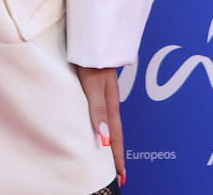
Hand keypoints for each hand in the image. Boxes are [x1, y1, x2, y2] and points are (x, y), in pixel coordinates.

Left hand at [77, 65, 125, 187]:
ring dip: (112, 142)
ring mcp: (106, 94)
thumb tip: (103, 138)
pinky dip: (106, 127)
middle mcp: (110, 101)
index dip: (116, 157)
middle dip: (117, 154)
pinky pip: (104, 113)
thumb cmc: (91, 58)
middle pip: (116, 133)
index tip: (121, 176)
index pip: (115, 136)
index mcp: (110, 104)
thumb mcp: (93, 85)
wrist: (94, 36)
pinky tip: (102, 128)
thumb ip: (97, 110)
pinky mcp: (99, 87)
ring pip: (111, 124)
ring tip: (112, 158)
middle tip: (120, 174)